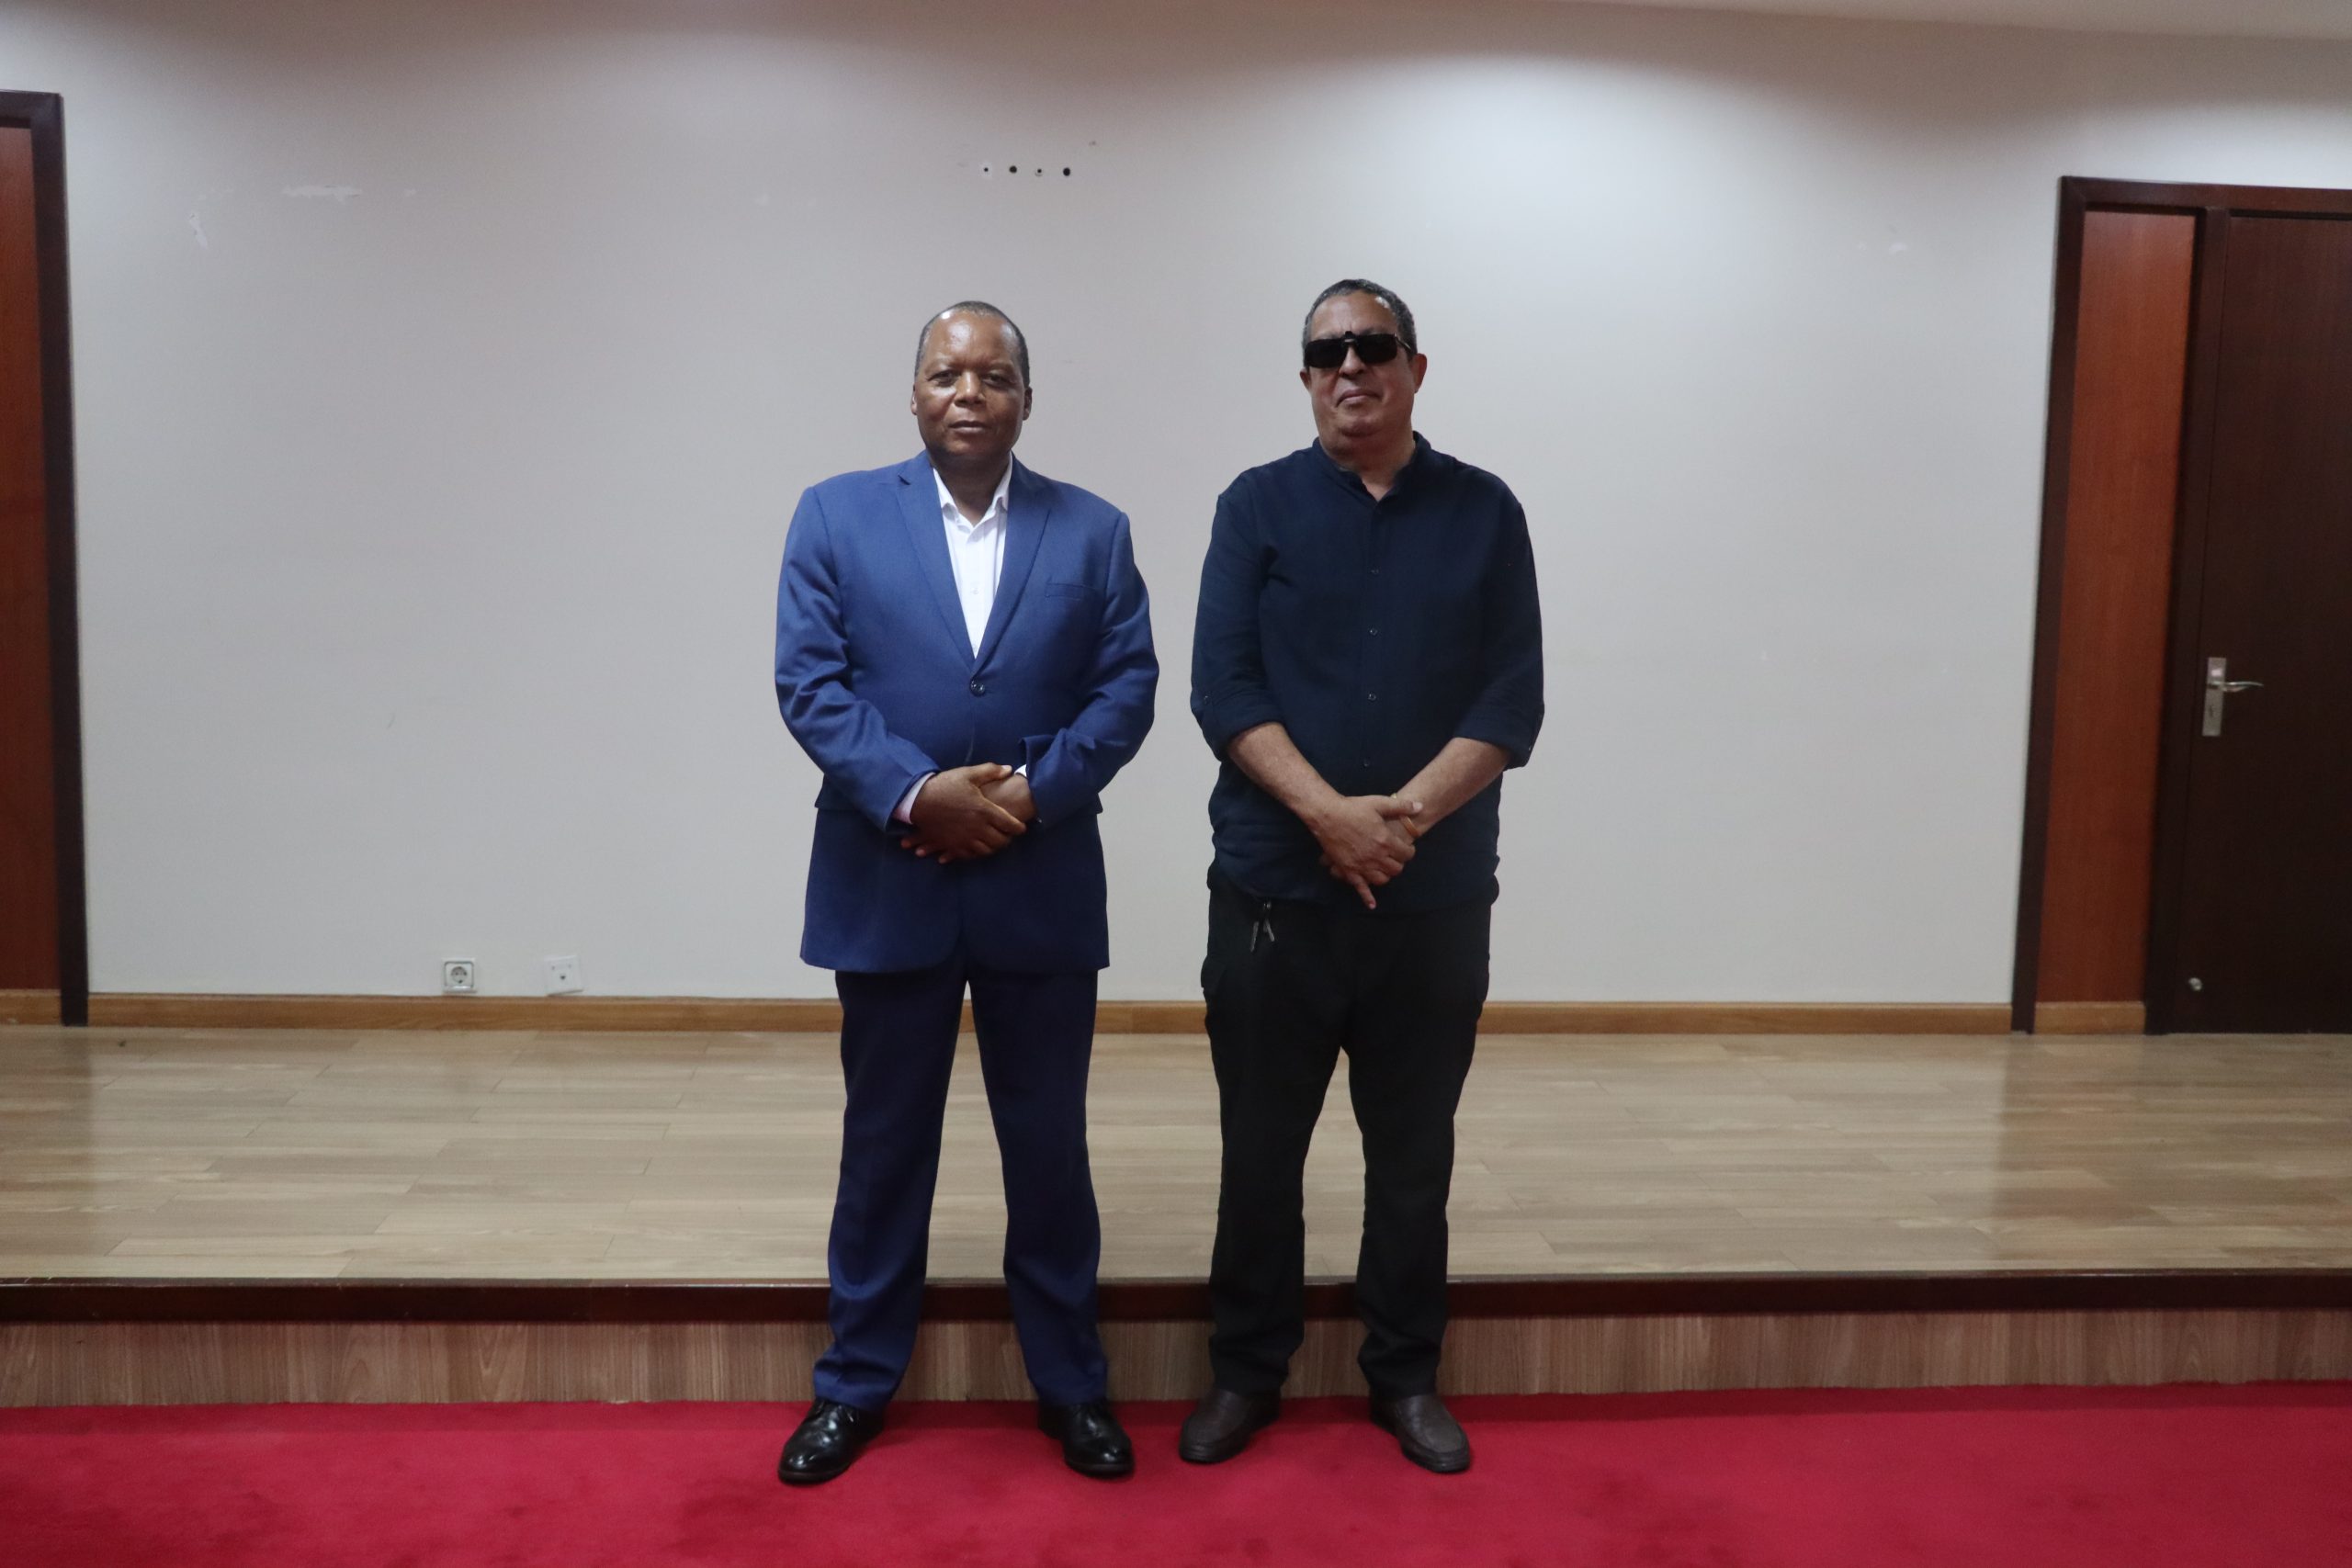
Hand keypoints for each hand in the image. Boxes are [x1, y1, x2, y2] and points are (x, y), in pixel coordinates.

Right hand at [901, 763, 1026, 862]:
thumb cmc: (945, 785)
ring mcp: (964, 838)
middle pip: (1000, 841)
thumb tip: (1009, 770)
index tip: (1021, 827)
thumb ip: (990, 772)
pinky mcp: (952, 844)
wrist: (917, 800)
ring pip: (987, 851)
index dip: (1019, 827)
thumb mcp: (968, 774)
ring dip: (993, 848)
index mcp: (984, 810)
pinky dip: (977, 853)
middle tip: (1009, 835)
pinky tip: (978, 847)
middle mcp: (977, 827)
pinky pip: (969, 855)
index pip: (1010, 825)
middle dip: (1008, 839)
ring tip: (995, 842)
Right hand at [1306, 794, 1422, 909]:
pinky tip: (1372, 905)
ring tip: (1384, 869)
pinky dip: (1367, 898)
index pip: (1407, 854)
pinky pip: (1360, 888)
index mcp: (1385, 841)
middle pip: (1396, 869)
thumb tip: (1420, 806)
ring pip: (1382, 880)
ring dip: (1386, 876)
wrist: (1327, 815)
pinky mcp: (1349, 870)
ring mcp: (1362, 866)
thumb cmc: (1353, 808)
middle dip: (1398, 863)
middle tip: (1395, 857)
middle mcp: (1376, 857)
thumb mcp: (1379, 803)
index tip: (1406, 848)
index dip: (1409, 851)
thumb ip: (1401, 806)